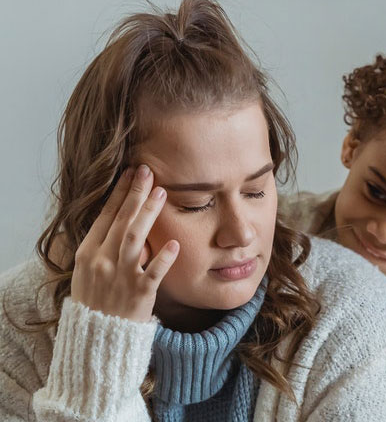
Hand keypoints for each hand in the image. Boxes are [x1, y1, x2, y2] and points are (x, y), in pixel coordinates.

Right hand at [71, 165, 178, 322]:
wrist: (97, 339)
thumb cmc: (96, 301)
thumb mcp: (87, 271)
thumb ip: (102, 245)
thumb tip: (119, 216)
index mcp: (87, 254)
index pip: (105, 216)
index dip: (119, 192)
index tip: (131, 172)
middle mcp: (102, 262)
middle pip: (121, 221)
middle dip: (135, 194)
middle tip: (148, 171)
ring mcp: (121, 278)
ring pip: (135, 239)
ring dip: (148, 214)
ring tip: (162, 193)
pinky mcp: (139, 294)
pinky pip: (153, 274)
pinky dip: (163, 259)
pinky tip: (174, 244)